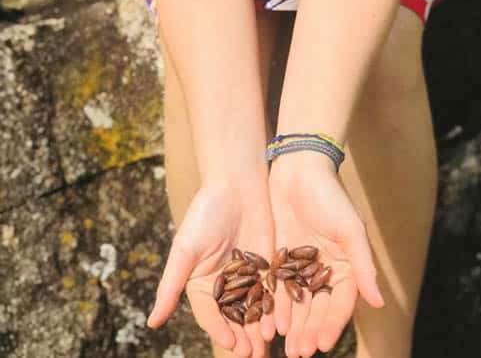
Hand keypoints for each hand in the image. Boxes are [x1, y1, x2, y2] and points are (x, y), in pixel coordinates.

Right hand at [147, 173, 276, 356]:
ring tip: (268, 345)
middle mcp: (225, 284)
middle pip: (234, 317)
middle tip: (253, 355)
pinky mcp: (268, 265)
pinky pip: (273, 290)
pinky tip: (284, 320)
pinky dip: (278, 306)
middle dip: (243, 337)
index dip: (220, 330)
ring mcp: (248, 275)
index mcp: (201, 283)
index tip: (231, 345)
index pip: (210, 314)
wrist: (236, 184)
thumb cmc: (205, 213)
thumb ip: (171, 286)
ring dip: (261, 328)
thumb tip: (151, 323)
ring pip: (255, 308)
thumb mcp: (186, 249)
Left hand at [268, 156, 383, 357]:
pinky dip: (276, 306)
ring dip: (294, 325)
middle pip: (318, 307)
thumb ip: (363, 265)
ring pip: (298, 302)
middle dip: (310, 331)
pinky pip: (278, 286)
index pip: (341, 302)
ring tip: (288, 347)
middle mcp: (325, 269)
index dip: (332, 324)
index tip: (323, 345)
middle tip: (301, 353)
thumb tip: (379, 301)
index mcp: (346, 264)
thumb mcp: (350, 230)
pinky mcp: (281, 257)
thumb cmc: (330, 197)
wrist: (299, 169)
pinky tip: (270, 324)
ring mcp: (301, 264)